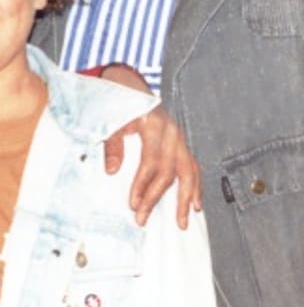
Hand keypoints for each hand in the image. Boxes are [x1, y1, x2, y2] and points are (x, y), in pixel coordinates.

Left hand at [99, 65, 201, 228]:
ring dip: (185, 198)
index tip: (132, 204)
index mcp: (154, 125)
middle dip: (156, 197)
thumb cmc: (117, 104)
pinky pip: (193, 167)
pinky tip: (196, 204)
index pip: (151, 162)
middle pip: (170, 171)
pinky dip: (196, 187)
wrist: (129, 85)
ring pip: (189, 171)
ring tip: (182, 221)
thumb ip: (111, 144)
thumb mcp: (110, 120)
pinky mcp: (182, 143)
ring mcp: (180, 138)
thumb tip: (110, 171)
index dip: (142, 185)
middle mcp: (172, 133)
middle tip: (142, 218)